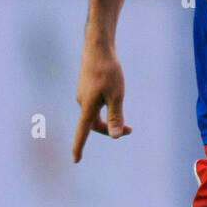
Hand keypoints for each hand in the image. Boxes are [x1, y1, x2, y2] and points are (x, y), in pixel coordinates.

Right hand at [72, 42, 131, 162]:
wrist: (98, 46)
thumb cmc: (108, 70)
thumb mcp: (117, 95)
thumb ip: (115, 116)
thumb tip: (114, 137)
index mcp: (87, 106)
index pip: (82, 132)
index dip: (79, 147)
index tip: (76, 160)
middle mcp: (82, 102)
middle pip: (94, 125)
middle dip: (110, 130)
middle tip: (131, 129)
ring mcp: (83, 94)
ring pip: (95, 114)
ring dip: (109, 119)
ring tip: (125, 114)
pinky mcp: (86, 88)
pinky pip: (94, 105)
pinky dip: (105, 108)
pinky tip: (113, 96)